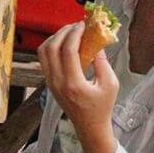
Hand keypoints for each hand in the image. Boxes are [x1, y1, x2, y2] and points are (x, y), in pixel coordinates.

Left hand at [38, 22, 119, 152]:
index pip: (68, 51)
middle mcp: (57, 82)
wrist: (89, 127)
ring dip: (54, 38)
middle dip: (63, 32)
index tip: (83, 25)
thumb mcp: (110, 84)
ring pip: (43, 53)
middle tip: (75, 26)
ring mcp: (50, 83)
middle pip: (51, 48)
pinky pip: (44, 60)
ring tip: (69, 32)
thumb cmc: (102, 107)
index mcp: (73, 84)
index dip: (74, 34)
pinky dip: (51, 47)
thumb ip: (102, 62)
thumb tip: (97, 42)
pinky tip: (64, 44)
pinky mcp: (49, 83)